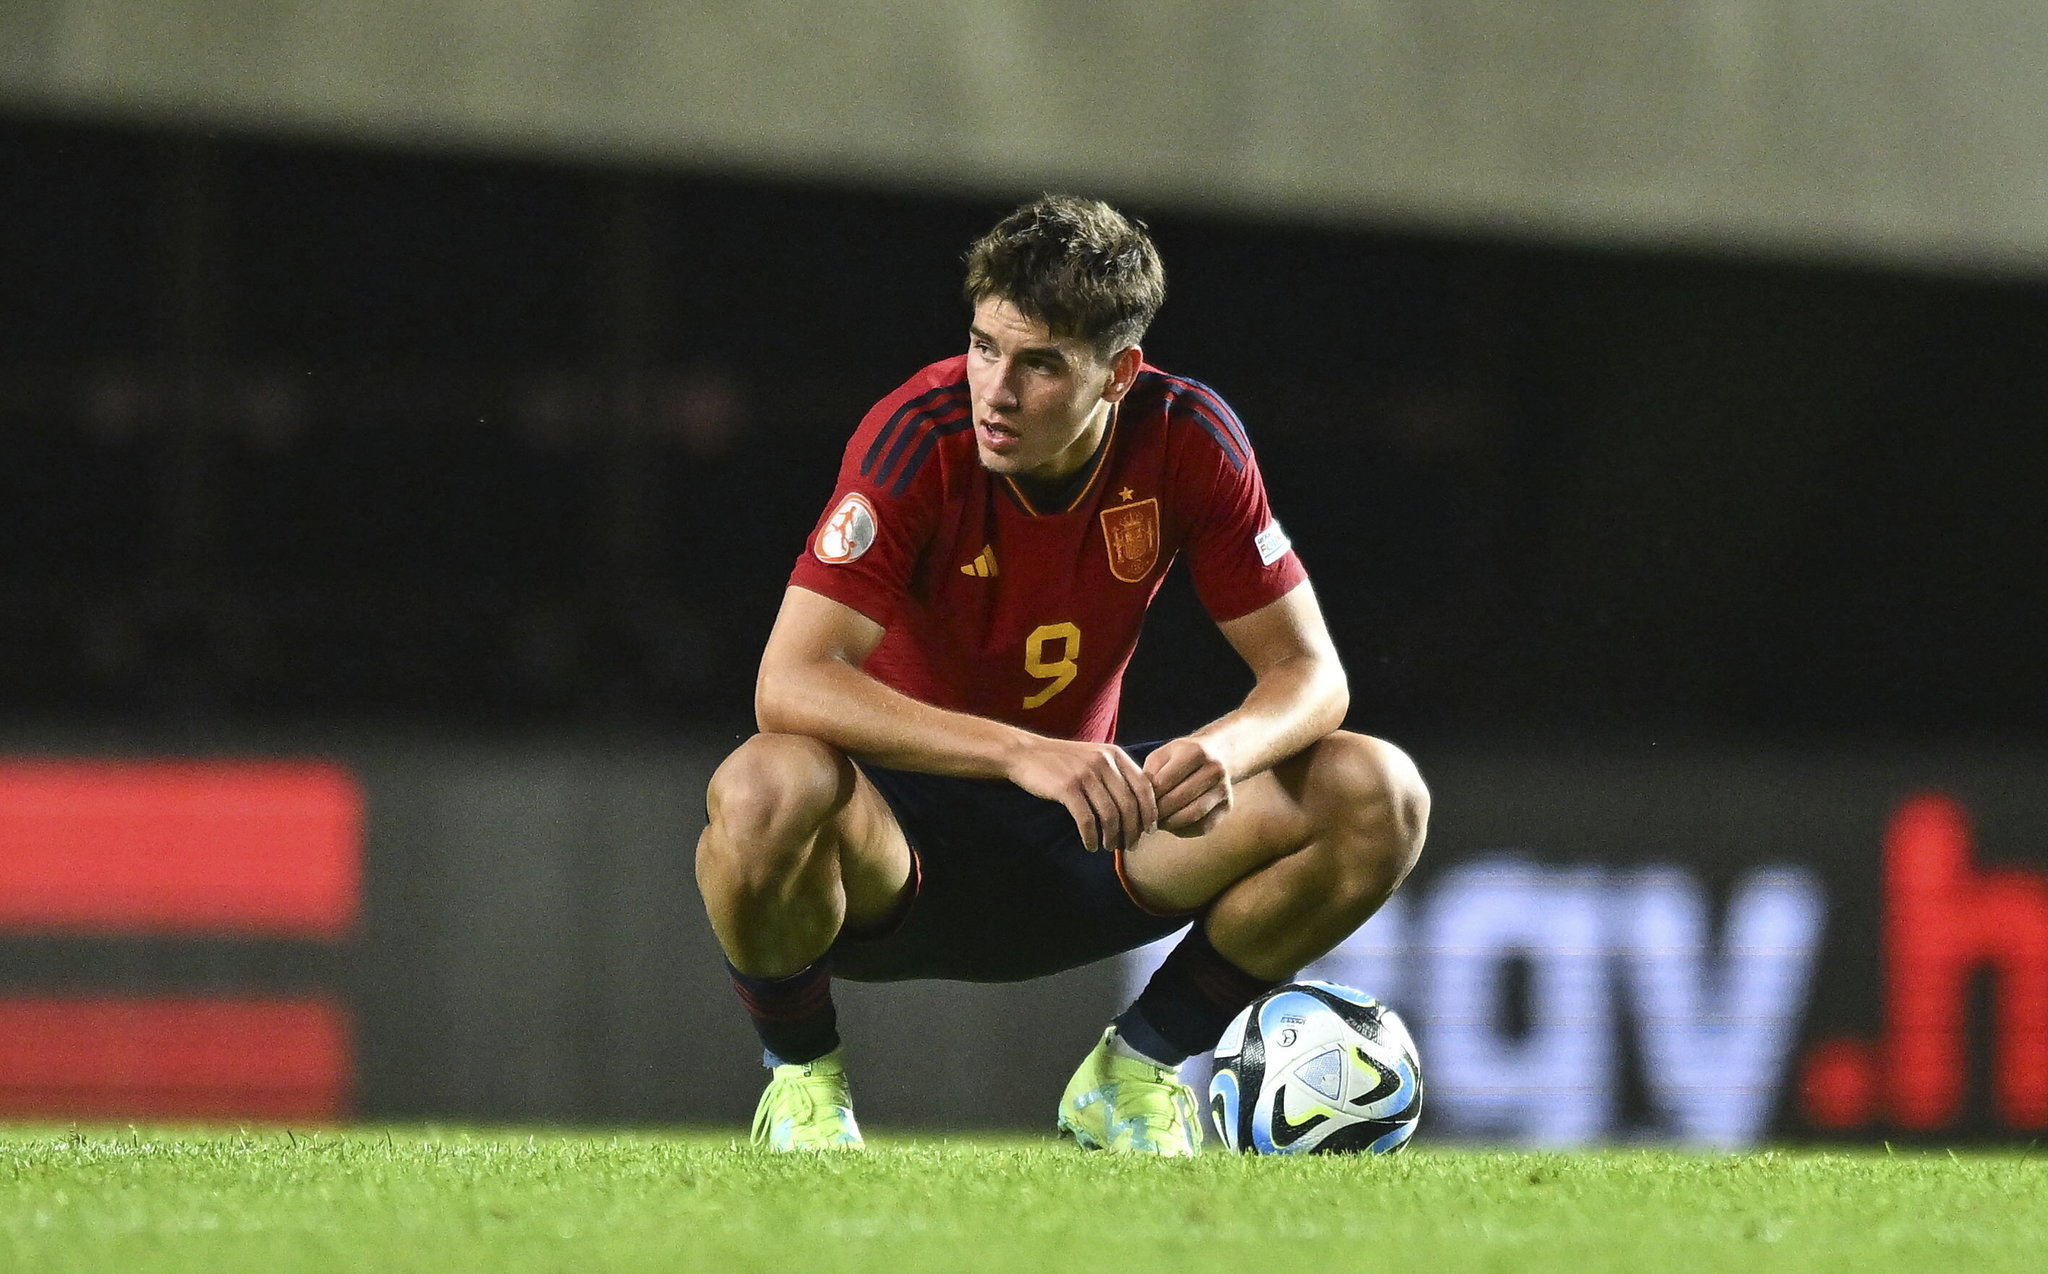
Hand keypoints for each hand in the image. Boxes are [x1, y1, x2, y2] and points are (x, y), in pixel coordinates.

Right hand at [1006, 738, 1157, 852]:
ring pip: (1110, 815)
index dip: (1150, 812)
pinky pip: (1086, 820)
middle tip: (1130, 845)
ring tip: (1109, 847)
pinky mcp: (1067, 788)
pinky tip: (1091, 845)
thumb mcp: (1095, 757)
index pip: (1144, 786)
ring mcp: (1085, 774)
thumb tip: (1141, 806)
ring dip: (1112, 837)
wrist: (1026, 753)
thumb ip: (1117, 774)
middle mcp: (1104, 762)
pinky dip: (1091, 837)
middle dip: (1132, 830)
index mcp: (1115, 755)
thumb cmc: (1063, 761)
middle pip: (1129, 804)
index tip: (1149, 830)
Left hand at [1142, 737, 1232, 837]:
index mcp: (1195, 752)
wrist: (1217, 755)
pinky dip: (1183, 830)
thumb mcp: (1162, 756)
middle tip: (1143, 818)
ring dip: (1169, 823)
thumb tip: (1137, 803)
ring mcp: (1223, 789)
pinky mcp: (1227, 807)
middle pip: (1178, 799)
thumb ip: (1149, 775)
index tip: (1136, 804)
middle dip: (1157, 812)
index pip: (1164, 781)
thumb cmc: (1181, 757)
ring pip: (1191, 815)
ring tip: (1157, 822)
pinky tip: (1172, 824)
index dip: (1147, 796)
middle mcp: (1214, 769)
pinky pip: (1202, 826)